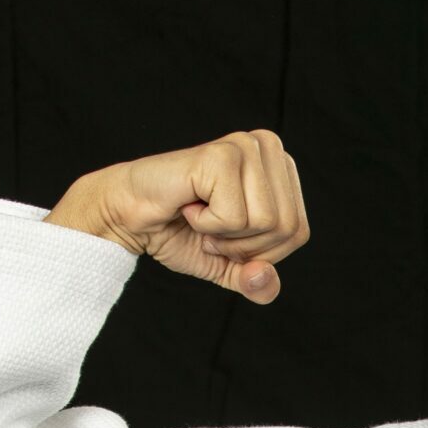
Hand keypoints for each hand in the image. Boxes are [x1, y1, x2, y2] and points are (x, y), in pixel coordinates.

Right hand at [44, 129, 308, 304]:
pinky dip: (206, 224)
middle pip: (286, 228)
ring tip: (199, 214)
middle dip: (243, 245)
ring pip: (265, 222)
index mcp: (281, 168)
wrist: (129, 215)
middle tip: (209, 225)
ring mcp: (246, 147)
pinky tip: (189, 204)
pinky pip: (234, 217)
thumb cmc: (179, 230)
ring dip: (224, 234)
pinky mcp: (222, 155)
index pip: (298, 232)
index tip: (226, 234)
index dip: (261, 252)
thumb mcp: (229, 266)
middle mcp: (269, 148)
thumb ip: (256, 280)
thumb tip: (263, 280)